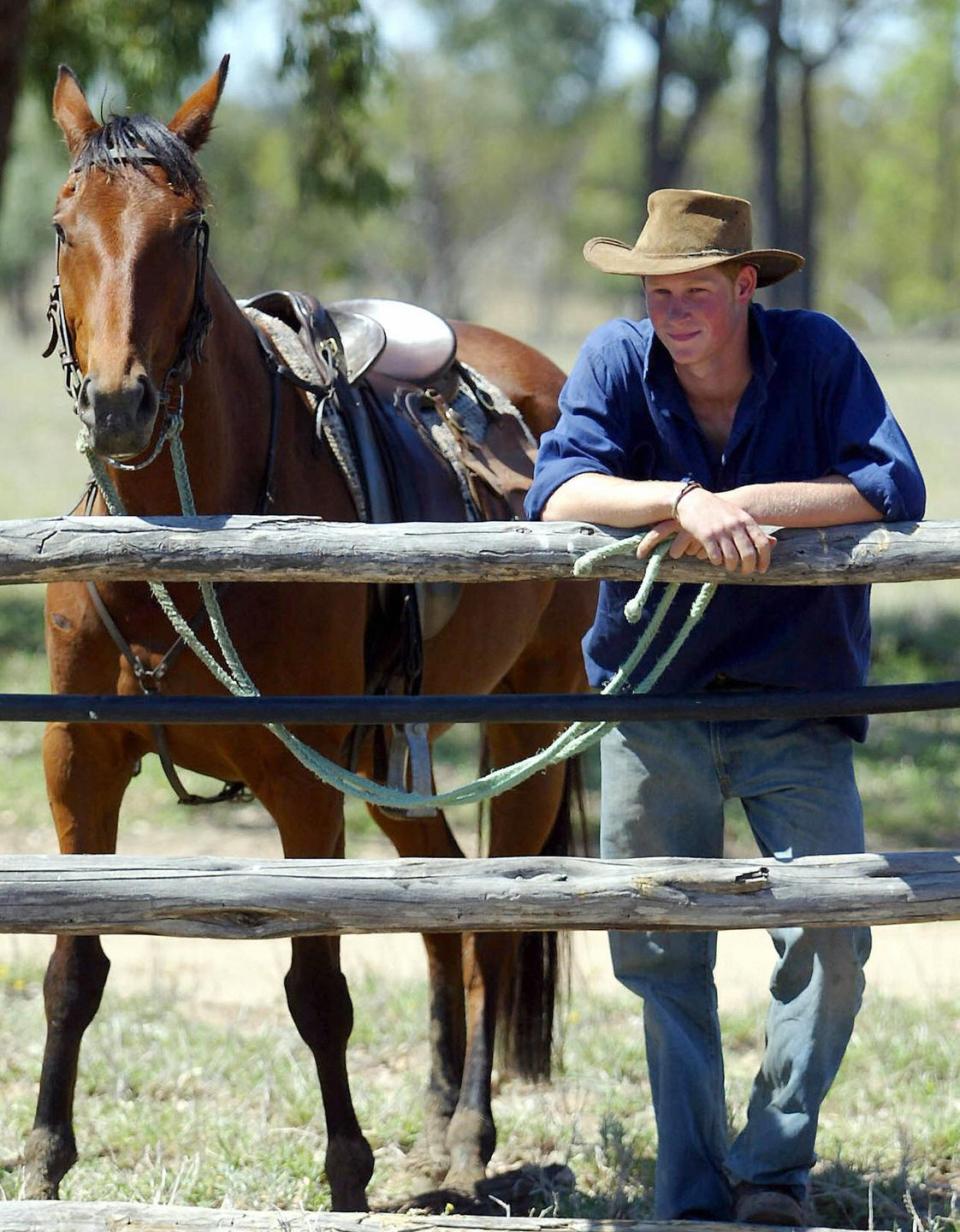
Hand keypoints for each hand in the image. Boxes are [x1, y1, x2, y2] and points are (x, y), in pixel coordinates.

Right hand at [636, 487, 775, 574]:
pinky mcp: (705, 535)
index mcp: (746, 520)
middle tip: (745, 572)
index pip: (762, 543)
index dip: (764, 560)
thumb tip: (774, 544)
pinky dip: (717, 561)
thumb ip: (754, 530)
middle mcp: (735, 525)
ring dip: (731, 566)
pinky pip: (715, 556)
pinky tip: (716, 560)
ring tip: (730, 567)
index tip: (762, 569)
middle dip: (748, 568)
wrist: (693, 500)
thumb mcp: (739, 516)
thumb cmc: (718, 510)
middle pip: (748, 554)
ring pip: (731, 558)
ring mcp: (720, 530)